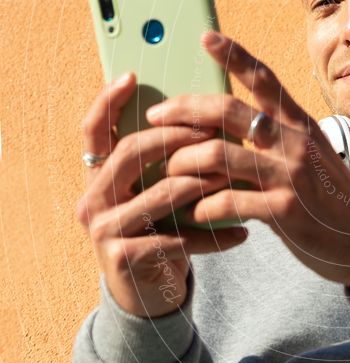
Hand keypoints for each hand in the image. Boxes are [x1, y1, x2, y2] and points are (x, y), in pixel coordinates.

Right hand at [76, 72, 248, 316]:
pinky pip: (176, 238)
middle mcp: (94, 198)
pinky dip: (213, 235)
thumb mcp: (157, 189)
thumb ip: (165, 159)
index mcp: (100, 175)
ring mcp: (104, 229)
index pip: (94, 130)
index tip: (132, 75)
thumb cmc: (162, 226)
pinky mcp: (123, 257)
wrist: (150, 287)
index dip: (108, 101)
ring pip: (159, 194)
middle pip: (130, 153)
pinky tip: (243, 232)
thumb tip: (204, 113)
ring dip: (202, 183)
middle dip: (177, 138)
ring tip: (234, 177)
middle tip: (213, 132)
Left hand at [145, 32, 349, 295]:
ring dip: (182, 162)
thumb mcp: (310, 155)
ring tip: (169, 172)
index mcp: (300, 123)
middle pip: (227, 110)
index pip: (264, 79)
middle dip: (183, 110)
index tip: (206, 37)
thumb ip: (277, 138)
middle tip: (156, 117)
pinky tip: (196, 212)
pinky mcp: (284, 209)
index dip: (234, 54)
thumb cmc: (330, 197)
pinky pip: (226, 200)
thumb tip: (231, 126)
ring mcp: (290, 174)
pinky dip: (202, 206)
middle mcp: (295, 141)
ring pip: (216, 153)